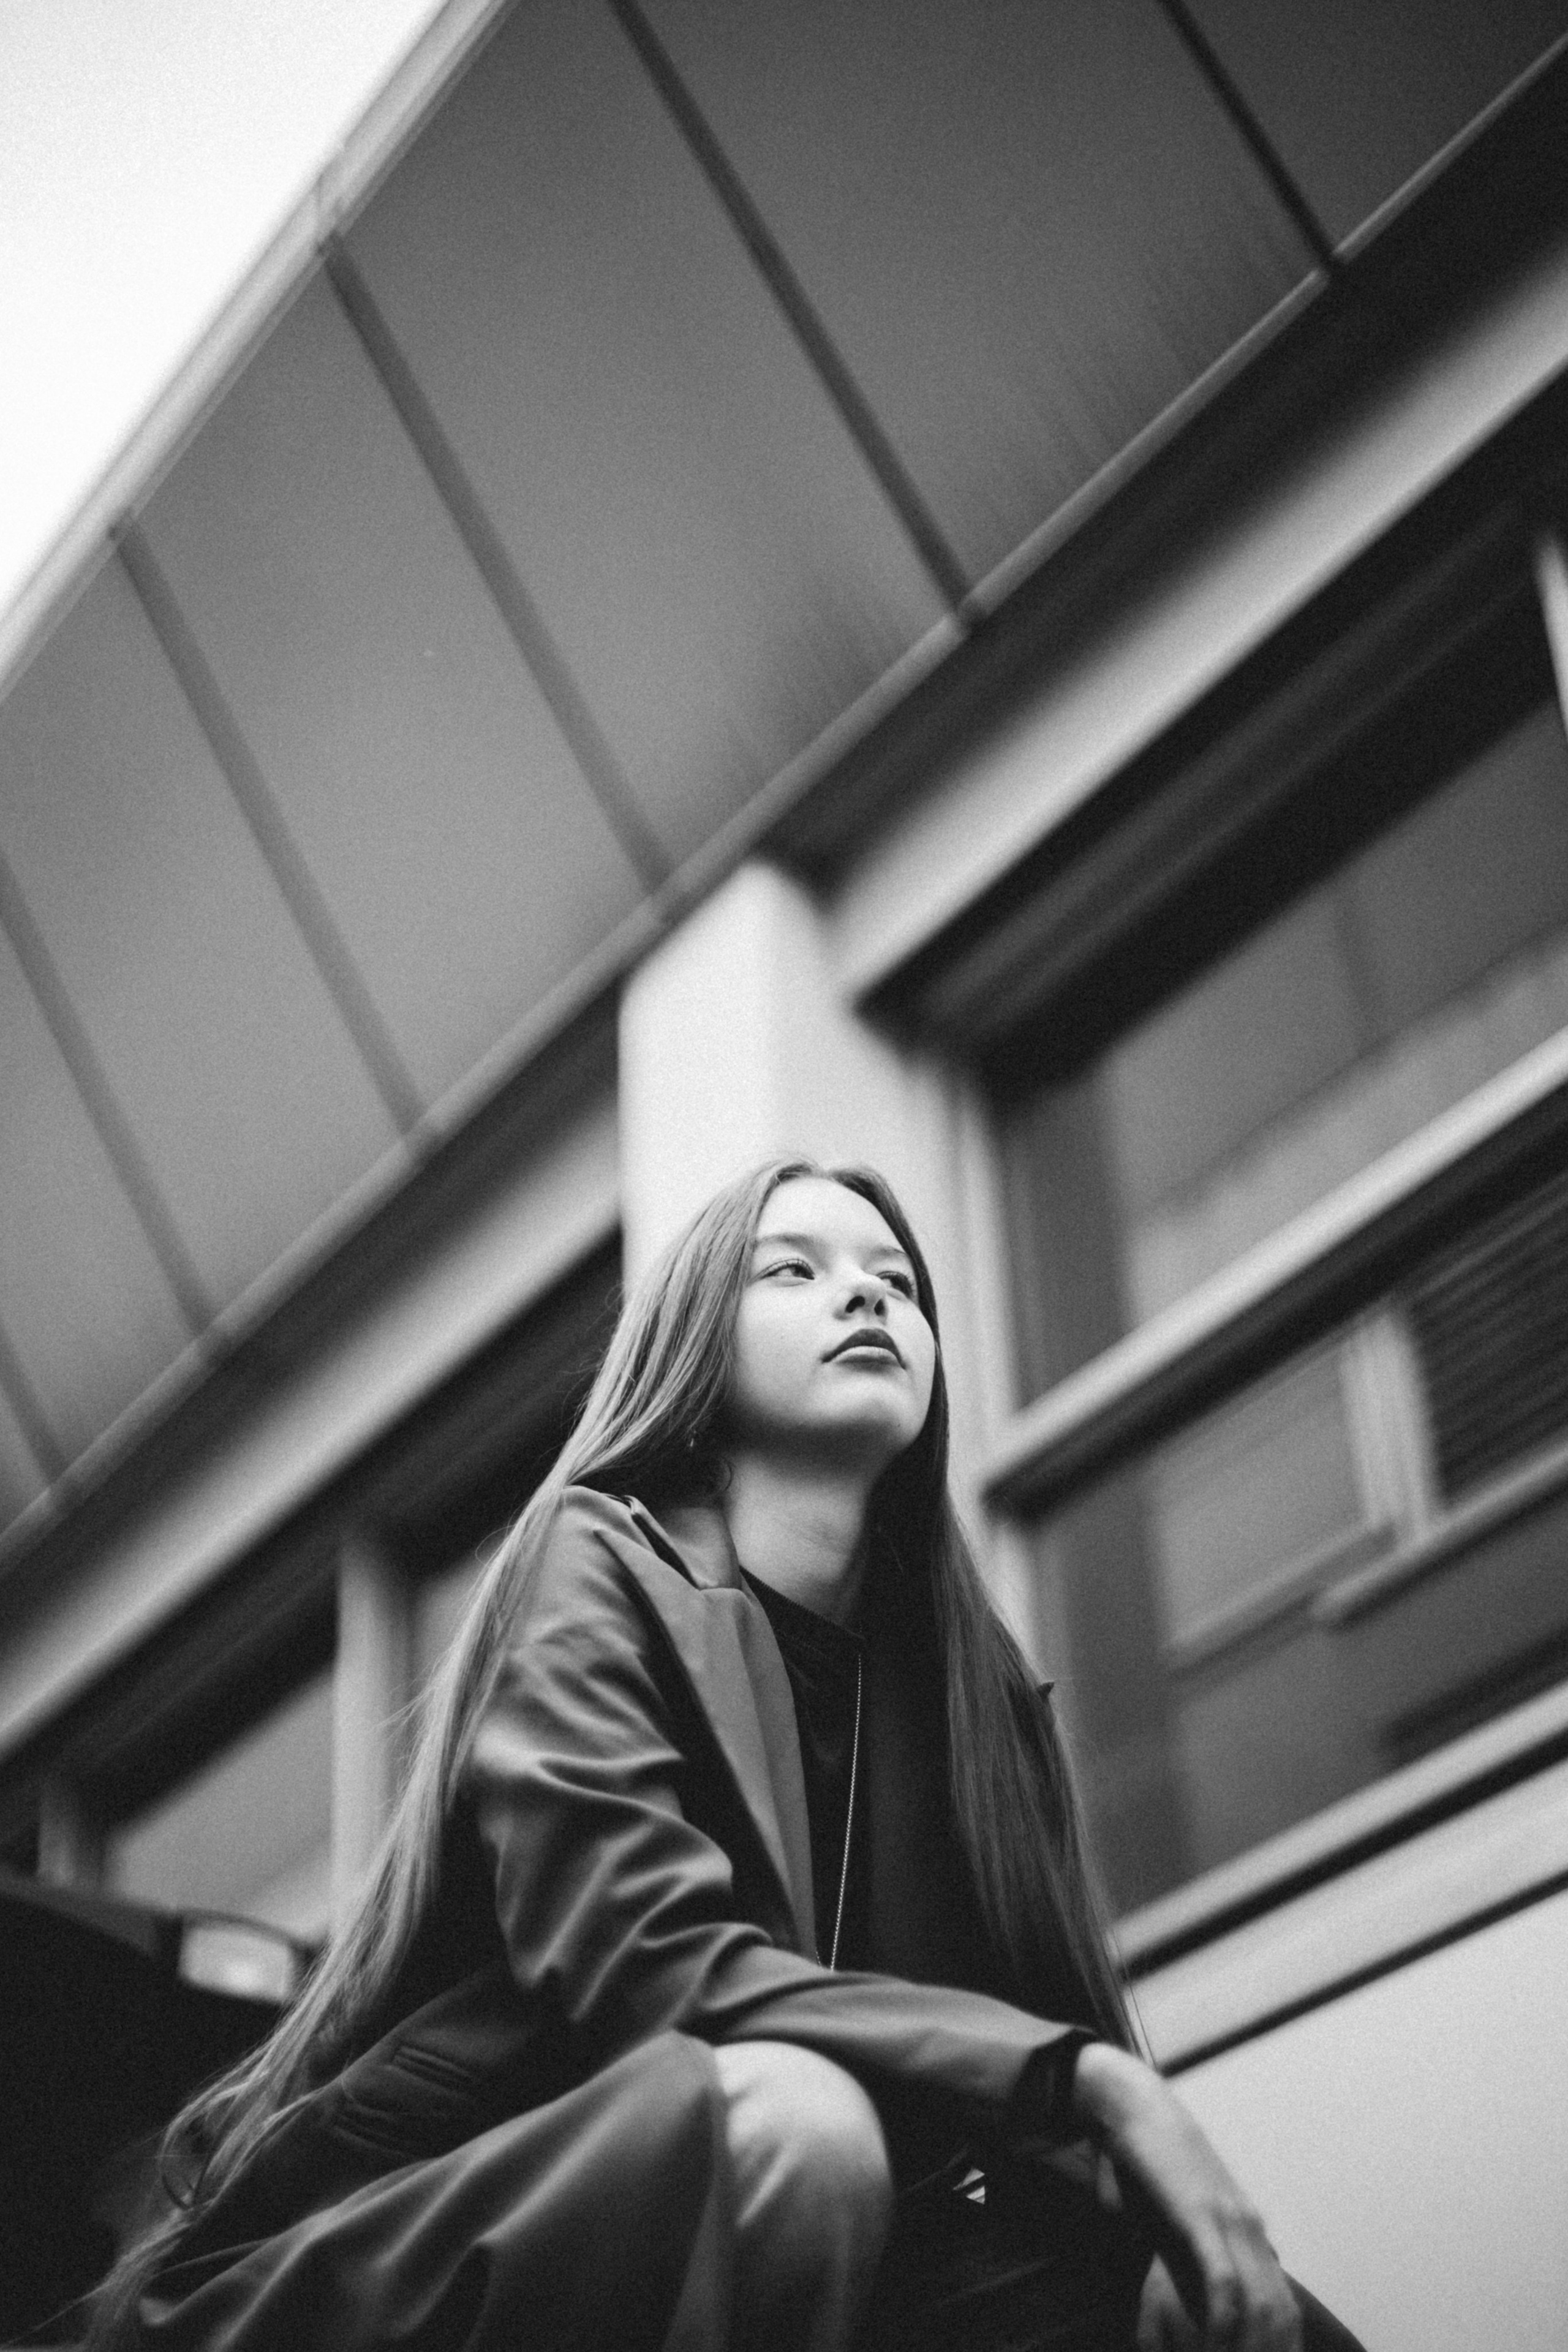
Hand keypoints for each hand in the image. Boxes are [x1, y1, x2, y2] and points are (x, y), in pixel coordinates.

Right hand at [1072, 2043, 1300, 2351]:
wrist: (1133, 2107)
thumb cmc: (1145, 2161)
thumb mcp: (1177, 2213)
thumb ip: (1186, 2249)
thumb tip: (1174, 2280)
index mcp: (1247, 2230)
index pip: (1284, 2306)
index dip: (1282, 2347)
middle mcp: (1250, 2228)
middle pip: (1281, 2313)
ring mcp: (1229, 2220)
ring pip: (1261, 2304)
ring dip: (1248, 2348)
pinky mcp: (1202, 2215)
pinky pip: (1225, 2281)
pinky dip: (1223, 2322)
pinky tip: (1212, 2346)